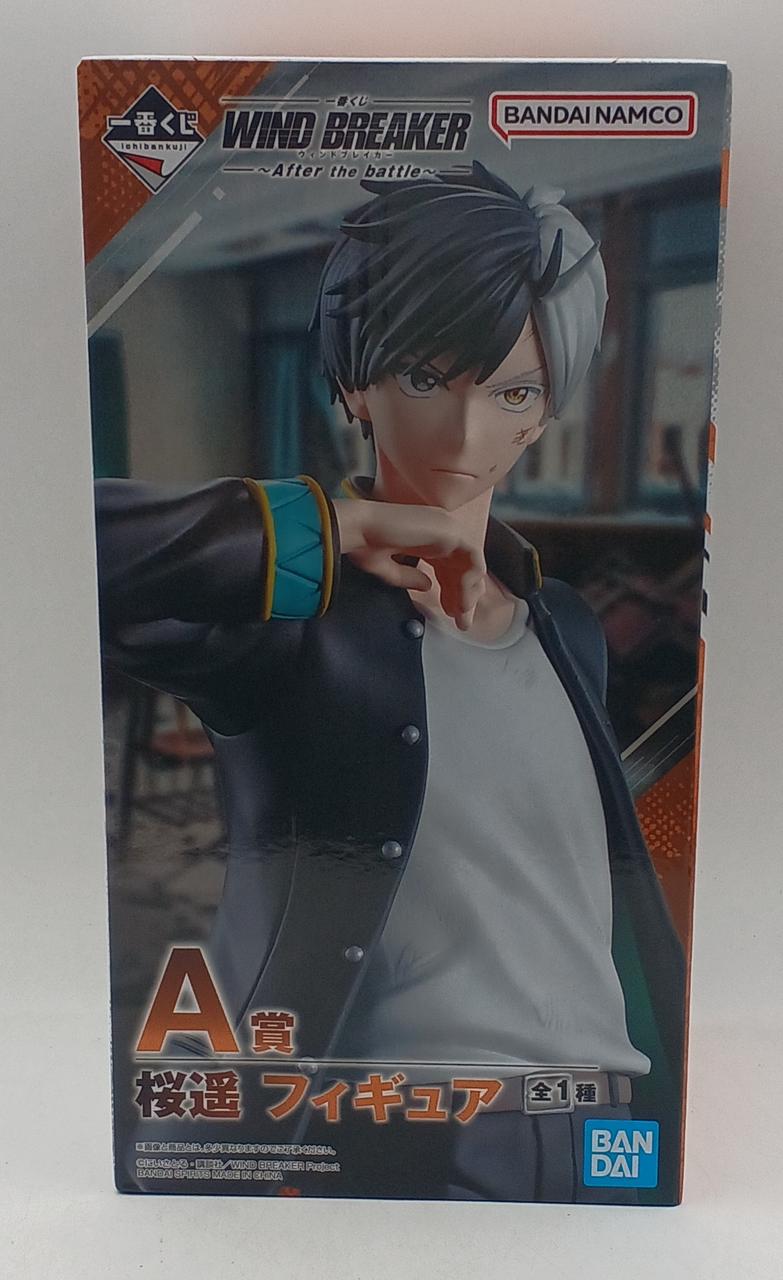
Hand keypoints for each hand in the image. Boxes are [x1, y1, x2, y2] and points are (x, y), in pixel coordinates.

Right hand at [334, 498, 486, 630]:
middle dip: (463, 596)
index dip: (451, 591)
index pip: (449, 565)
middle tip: (461, 621)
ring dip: (468, 591)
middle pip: (463, 566)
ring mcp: (447, 528)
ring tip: (460, 615)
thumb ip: (409, 577)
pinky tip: (458, 600)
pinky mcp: (451, 531)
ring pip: (472, 563)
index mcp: (426, 536)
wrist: (357, 528)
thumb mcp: (388, 568)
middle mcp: (439, 530)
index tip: (449, 613)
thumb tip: (427, 586)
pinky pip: (474, 559)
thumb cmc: (363, 543)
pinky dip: (469, 582)